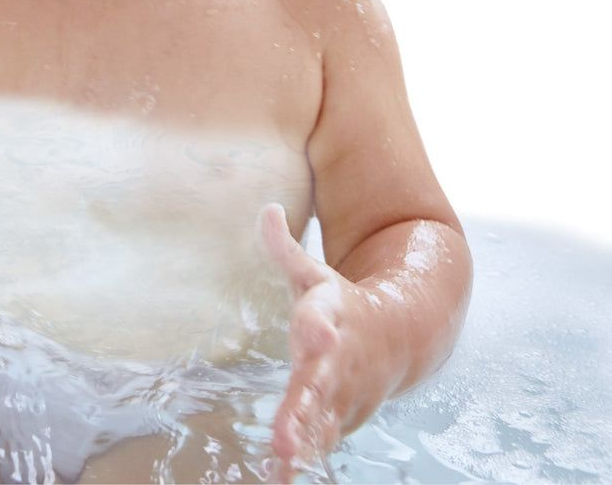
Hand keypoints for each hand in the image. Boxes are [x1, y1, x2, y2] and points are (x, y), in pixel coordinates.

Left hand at [258, 203, 380, 480]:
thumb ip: (283, 245)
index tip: (316, 332)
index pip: (323, 317)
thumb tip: (267, 209)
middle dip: (305, 405)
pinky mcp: (340, 417)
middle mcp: (340, 358)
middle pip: (320, 381)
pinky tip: (279, 476)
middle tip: (286, 430)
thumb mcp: (312, 272)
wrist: (400, 336)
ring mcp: (344, 392)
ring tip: (283, 458)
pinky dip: (304, 455)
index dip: (318, 325)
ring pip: (323, 418)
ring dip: (304, 439)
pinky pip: (320, 439)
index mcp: (333, 314)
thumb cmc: (340, 302)